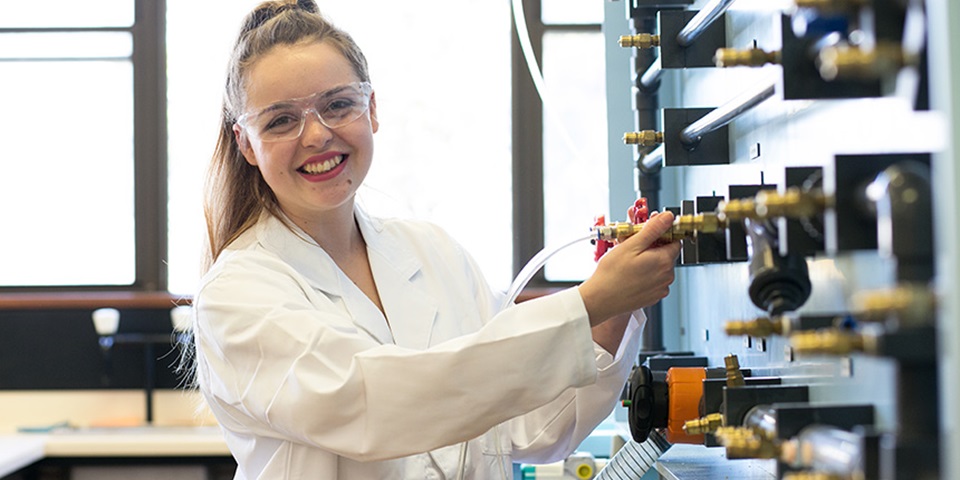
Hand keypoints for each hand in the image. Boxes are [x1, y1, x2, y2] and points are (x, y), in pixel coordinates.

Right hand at [578, 211, 680, 325]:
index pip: (674, 241)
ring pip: (660, 268)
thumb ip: (653, 229)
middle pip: (667, 254)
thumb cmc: (612, 273)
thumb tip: (668, 218)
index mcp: (664, 261)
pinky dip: (647, 276)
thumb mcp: (631, 245)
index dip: (660, 235)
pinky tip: (632, 275)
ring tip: (630, 263)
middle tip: (633, 248)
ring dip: (650, 263)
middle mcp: (667, 276)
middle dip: (653, 249)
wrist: (601, 299)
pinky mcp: (654, 297)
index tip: (647, 236)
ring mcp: (661, 288)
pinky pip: (655, 281)